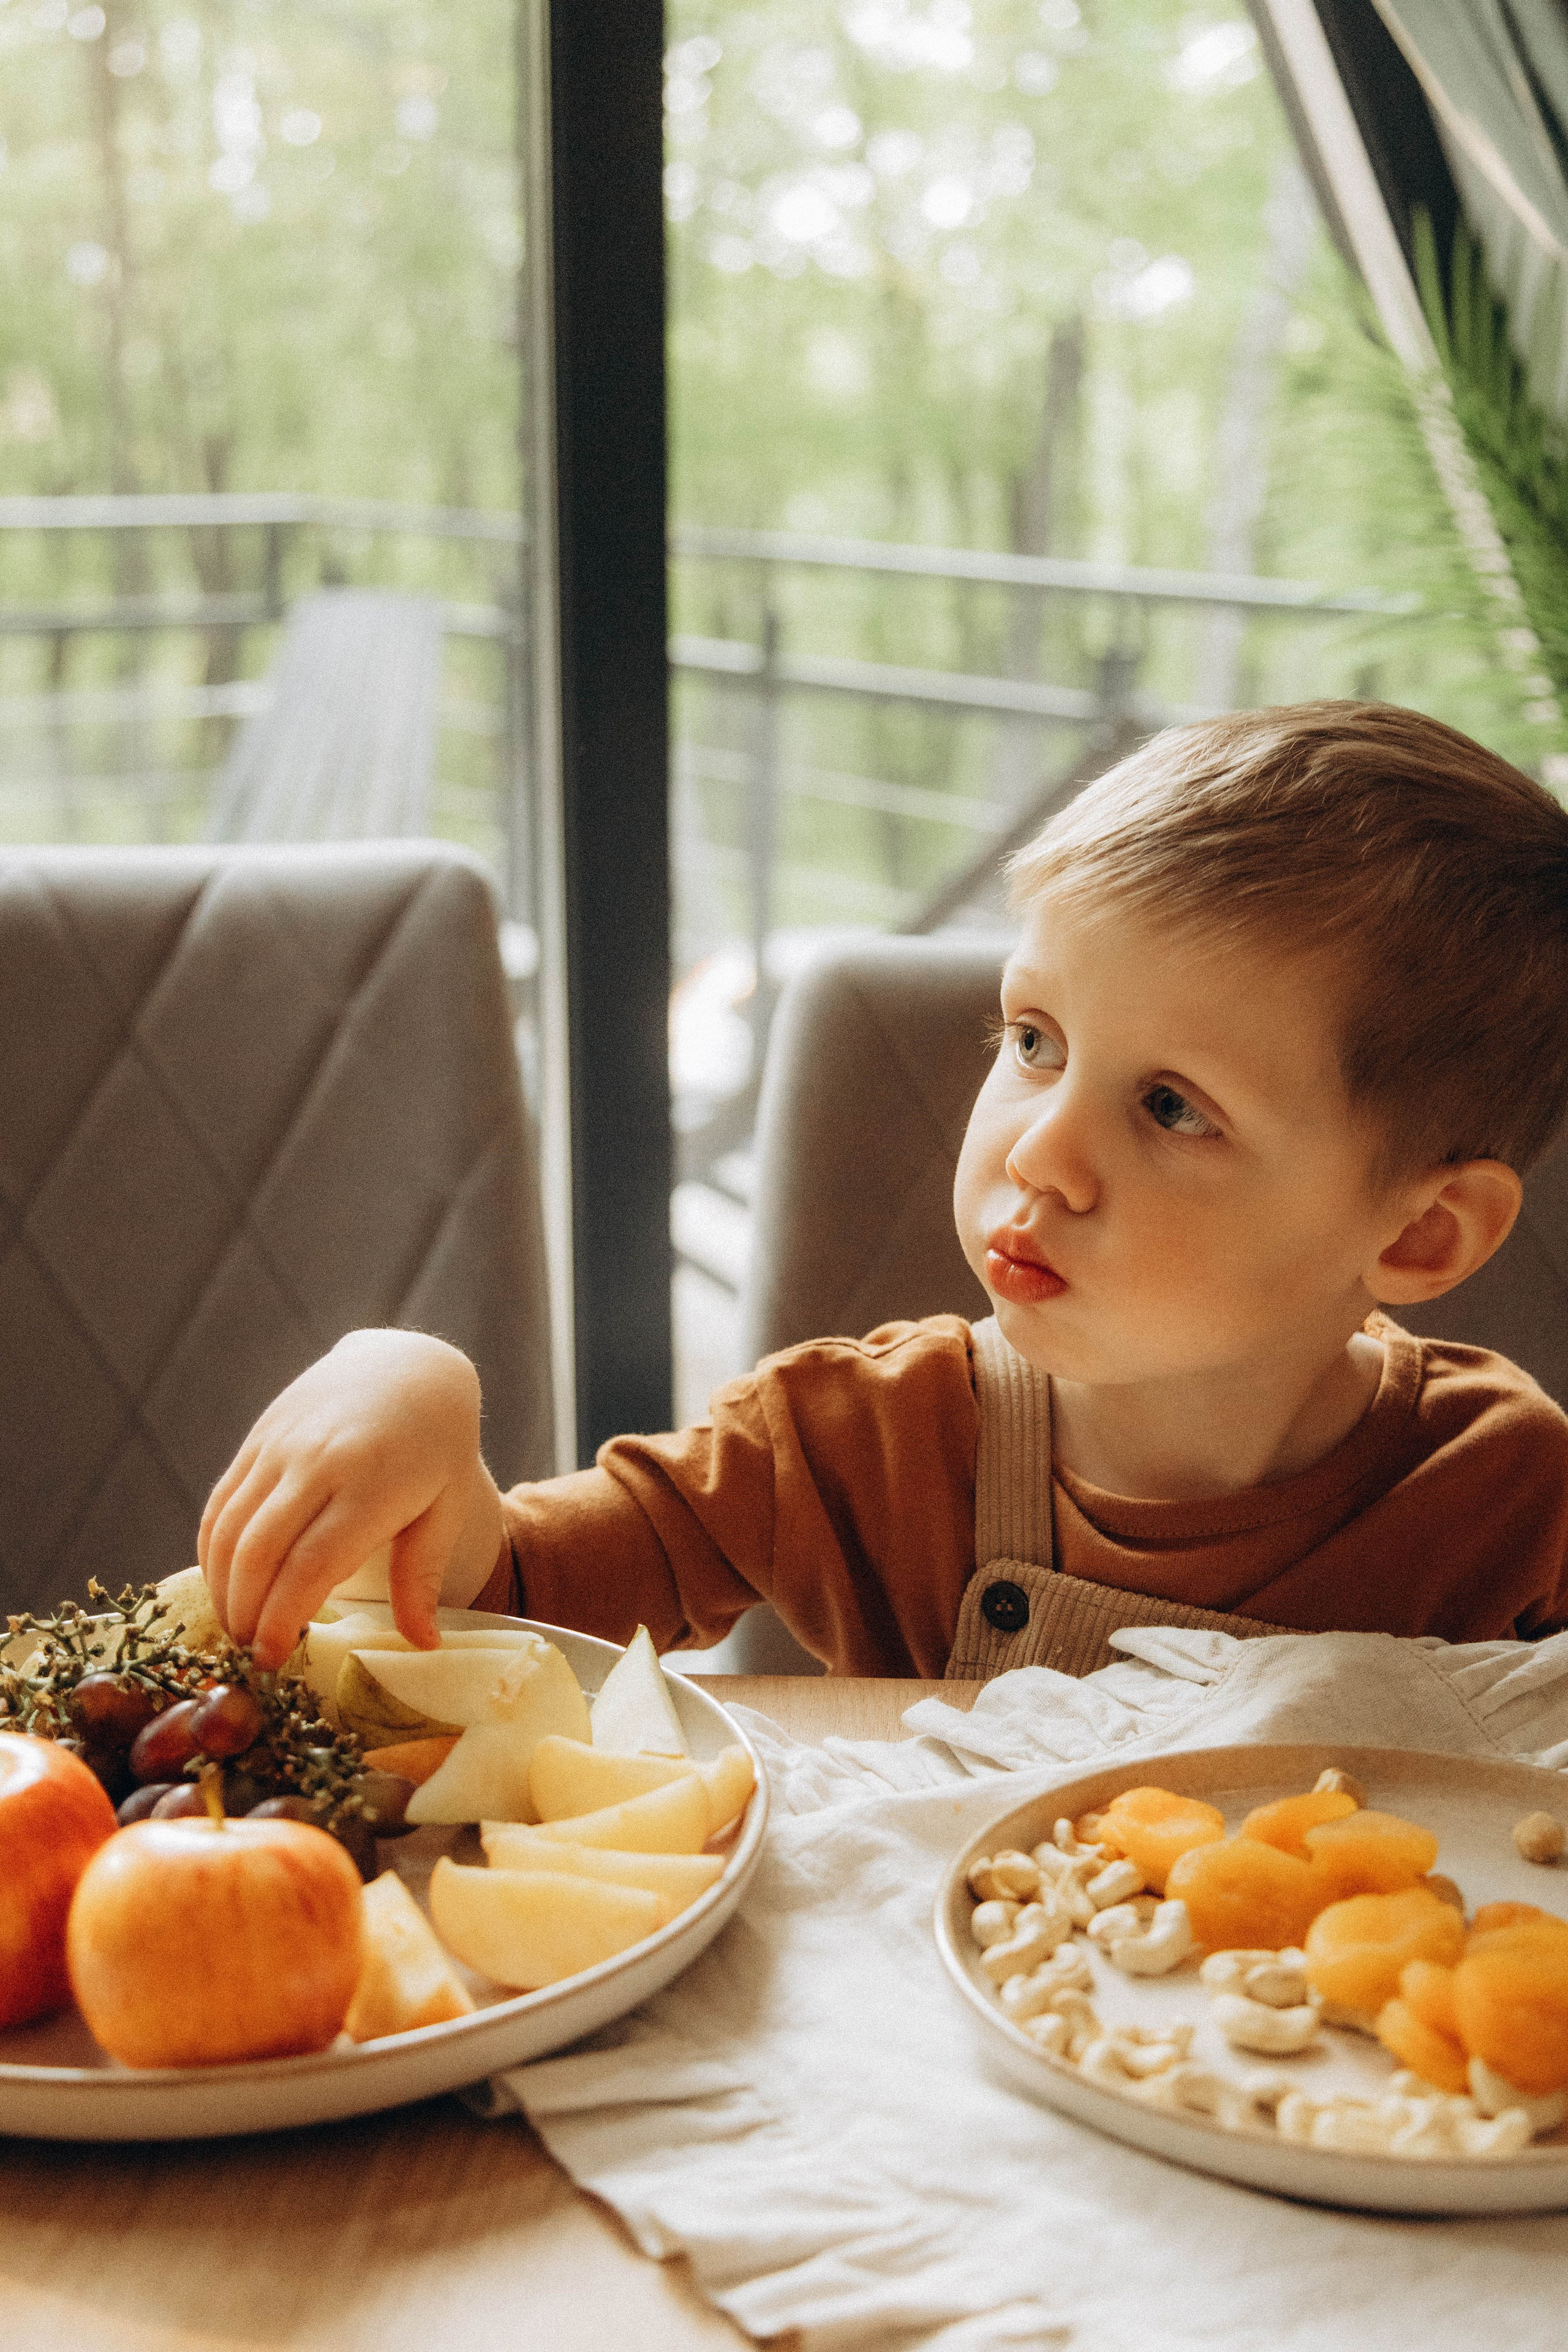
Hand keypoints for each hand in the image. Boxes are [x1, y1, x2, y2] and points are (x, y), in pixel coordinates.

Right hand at [199, 1330, 503, 1667]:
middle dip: (245, 1612)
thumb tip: (421, 1644)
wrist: (407, 1366)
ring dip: (223, 1587)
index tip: (272, 1658)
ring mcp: (281, 1446)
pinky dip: (212, 1550)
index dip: (284, 1616)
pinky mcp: (258, 1439)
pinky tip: (223, 1583)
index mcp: (373, 1485)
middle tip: (250, 1654)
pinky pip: (221, 1502)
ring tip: (237, 1627)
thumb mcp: (447, 1507)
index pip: (313, 1563)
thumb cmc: (436, 1447)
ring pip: (230, 1528)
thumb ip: (424, 1576)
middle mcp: (319, 1463)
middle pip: (260, 1551)